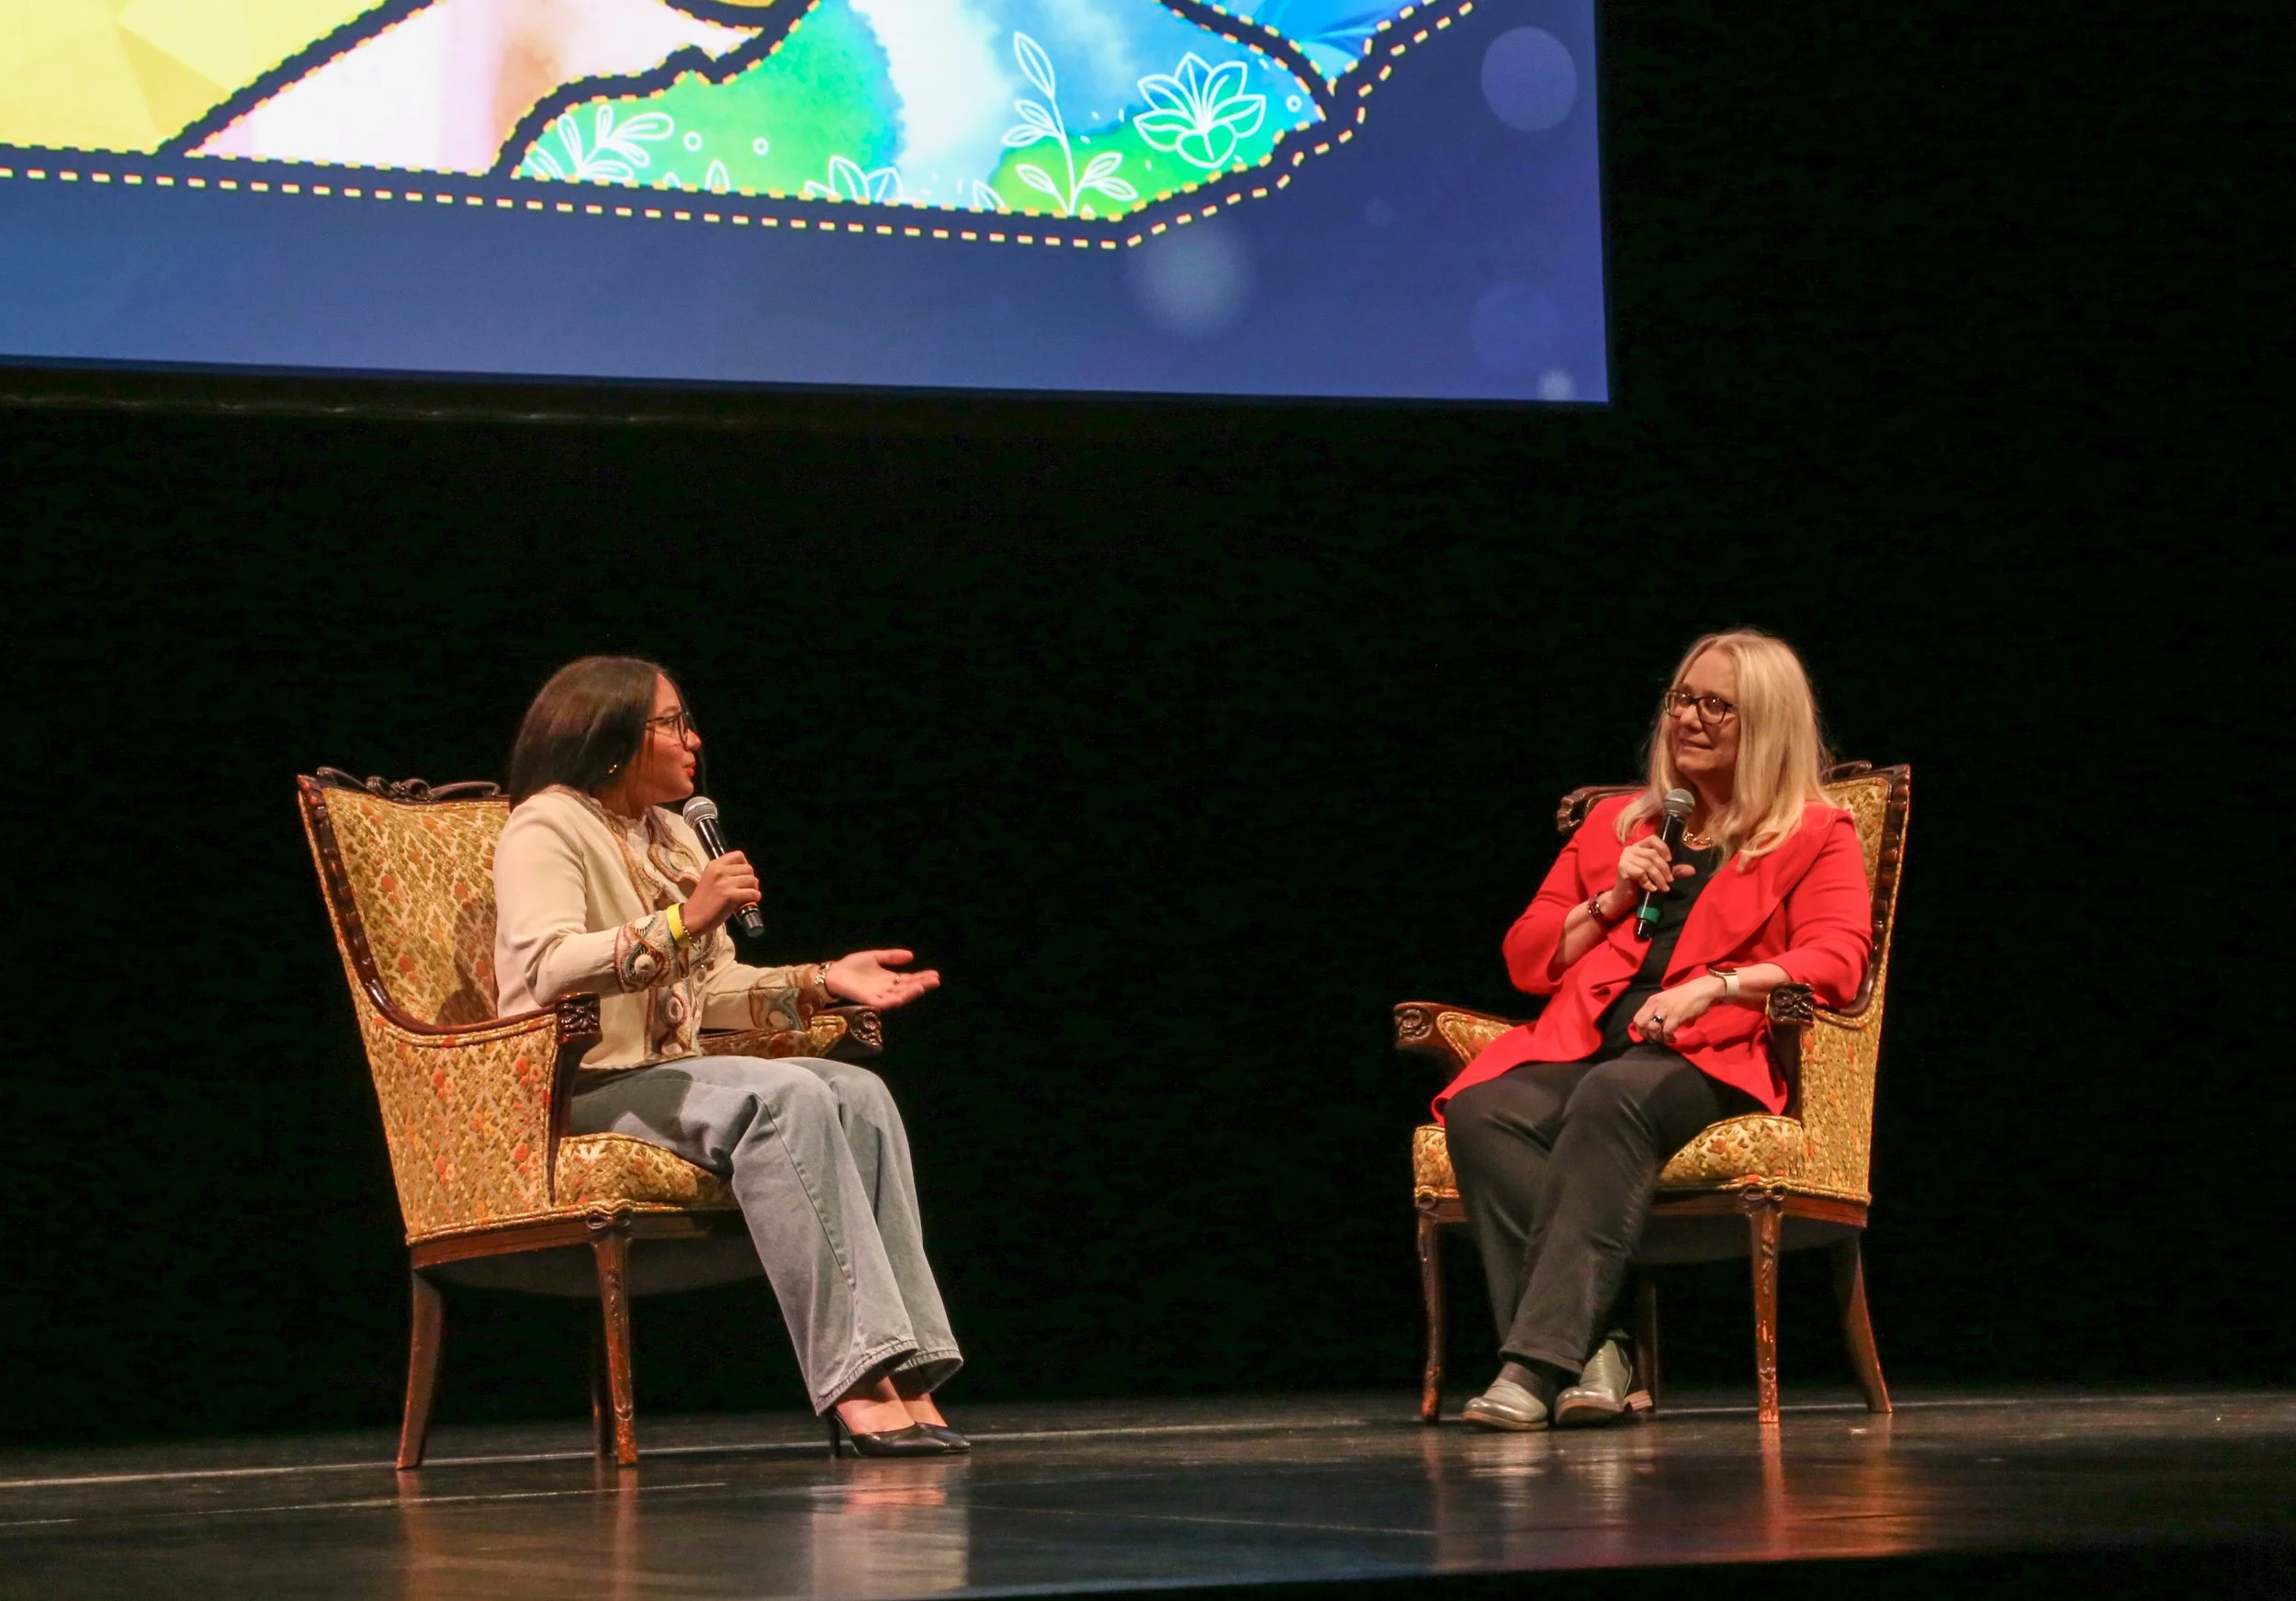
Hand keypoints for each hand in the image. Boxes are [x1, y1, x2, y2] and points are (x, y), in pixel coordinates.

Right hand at [685, 851, 759, 934]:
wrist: (692, 917)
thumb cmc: (703, 901)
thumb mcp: (711, 879)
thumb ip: (725, 873)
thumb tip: (746, 874)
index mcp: (714, 865)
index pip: (738, 855)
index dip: (745, 865)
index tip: (742, 875)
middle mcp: (719, 871)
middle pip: (748, 868)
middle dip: (750, 878)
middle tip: (746, 888)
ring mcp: (724, 883)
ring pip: (752, 879)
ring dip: (753, 888)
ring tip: (747, 895)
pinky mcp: (729, 895)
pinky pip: (752, 893)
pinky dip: (755, 897)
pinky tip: (749, 901)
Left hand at [824, 948, 941, 1009]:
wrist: (834, 973)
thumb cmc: (852, 966)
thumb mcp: (875, 957)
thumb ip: (891, 956)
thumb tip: (911, 955)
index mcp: (889, 980)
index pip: (909, 980)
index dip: (922, 977)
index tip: (935, 974)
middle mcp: (886, 990)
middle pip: (907, 989)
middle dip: (921, 985)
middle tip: (935, 980)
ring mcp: (878, 996)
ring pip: (898, 997)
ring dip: (910, 993)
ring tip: (922, 987)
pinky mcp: (868, 1001)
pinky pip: (882, 1003)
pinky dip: (892, 1002)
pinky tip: (900, 998)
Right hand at [1616, 836, 1694, 899]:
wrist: (1624, 899)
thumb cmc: (1640, 885)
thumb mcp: (1659, 876)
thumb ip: (1673, 871)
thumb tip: (1692, 870)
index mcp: (1640, 847)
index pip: (1653, 839)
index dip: (1663, 848)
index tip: (1670, 860)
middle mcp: (1631, 849)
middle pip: (1652, 854)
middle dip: (1664, 869)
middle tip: (1670, 881)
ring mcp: (1625, 858)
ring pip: (1648, 865)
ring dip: (1659, 878)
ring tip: (1663, 888)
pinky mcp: (1622, 868)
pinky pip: (1640, 873)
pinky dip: (1648, 882)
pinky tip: (1652, 889)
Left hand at [1632, 976, 1722, 1046]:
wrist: (1701, 990)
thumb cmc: (1685, 996)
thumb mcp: (1666, 1001)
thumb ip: (1659, 1011)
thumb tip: (1654, 1028)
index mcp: (1652, 1001)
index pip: (1637, 1018)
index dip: (1641, 1030)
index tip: (1649, 1035)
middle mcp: (1656, 1005)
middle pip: (1641, 1024)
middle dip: (1647, 1035)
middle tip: (1656, 1038)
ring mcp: (1665, 1010)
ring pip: (1653, 1028)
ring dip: (1658, 1037)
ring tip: (1665, 1039)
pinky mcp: (1676, 1016)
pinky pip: (1667, 1031)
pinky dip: (1668, 1038)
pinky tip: (1673, 1039)